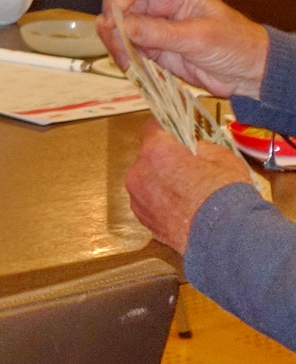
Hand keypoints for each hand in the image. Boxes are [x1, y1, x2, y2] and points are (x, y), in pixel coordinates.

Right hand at [98, 0, 269, 98]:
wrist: (246, 72)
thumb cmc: (235, 45)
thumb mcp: (198, 38)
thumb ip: (157, 32)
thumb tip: (120, 26)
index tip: (113, 23)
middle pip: (117, 1)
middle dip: (113, 24)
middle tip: (118, 47)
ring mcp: (151, 20)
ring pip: (115, 25)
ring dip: (115, 44)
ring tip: (129, 62)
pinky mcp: (147, 40)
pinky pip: (122, 44)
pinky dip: (122, 56)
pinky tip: (133, 66)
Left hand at [125, 121, 254, 252]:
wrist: (224, 236)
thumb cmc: (225, 194)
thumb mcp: (223, 157)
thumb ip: (201, 147)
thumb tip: (193, 148)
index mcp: (156, 151)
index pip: (153, 128)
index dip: (165, 127)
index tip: (172, 128)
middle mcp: (139, 172)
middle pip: (149, 156)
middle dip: (166, 158)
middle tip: (189, 166)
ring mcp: (137, 197)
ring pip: (147, 180)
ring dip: (162, 181)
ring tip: (188, 191)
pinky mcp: (142, 218)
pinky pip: (149, 201)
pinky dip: (161, 201)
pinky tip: (183, 207)